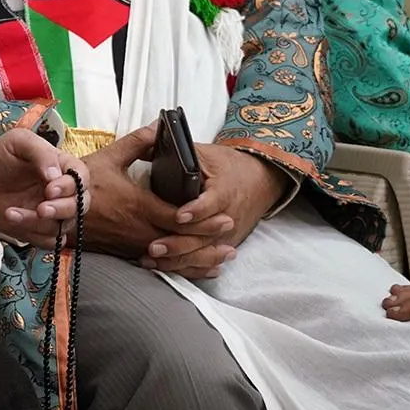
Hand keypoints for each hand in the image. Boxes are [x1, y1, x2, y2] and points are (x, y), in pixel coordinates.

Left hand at [0, 127, 87, 248]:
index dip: (71, 186)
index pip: (81, 178)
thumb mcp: (18, 142)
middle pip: (80, 206)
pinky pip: (49, 241)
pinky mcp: (39, 230)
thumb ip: (40, 152)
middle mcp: (62, 193)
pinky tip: (14, 220)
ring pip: (63, 226)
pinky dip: (34, 235)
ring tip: (12, 212)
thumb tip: (55, 174)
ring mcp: (53, 213)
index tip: (50, 189)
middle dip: (62, 210)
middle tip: (41, 209)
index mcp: (62, 168)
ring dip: (38, 223)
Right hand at [80, 125, 232, 275]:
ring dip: (203, 259)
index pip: (181, 219)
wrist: (56, 212)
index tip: (226, 217)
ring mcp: (135, 246)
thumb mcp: (108, 158)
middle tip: (231, 235)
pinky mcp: (129, 254)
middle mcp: (141, 231)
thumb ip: (136, 143)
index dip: (205, 221)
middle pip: (185, 243)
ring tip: (224, 257)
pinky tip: (200, 269)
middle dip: (212, 242)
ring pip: (176, 259)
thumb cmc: (81, 186)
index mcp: (140, 207)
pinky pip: (163, 267)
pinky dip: (186, 269)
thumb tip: (157, 126)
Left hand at [145, 144, 284, 275]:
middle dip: (178, 244)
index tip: (179, 216)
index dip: (196, 211)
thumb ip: (181, 153)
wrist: (259, 182)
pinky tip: (162, 267)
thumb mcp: (206, 155)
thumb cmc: (228, 167)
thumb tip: (150, 141)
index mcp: (224, 191)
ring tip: (150, 258)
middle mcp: (227, 217)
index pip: (212, 204)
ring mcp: (227, 235)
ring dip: (177, 259)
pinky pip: (203, 260)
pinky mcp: (223, 245)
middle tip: (153, 246)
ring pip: (202, 252)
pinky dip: (183, 265)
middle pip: (204, 236)